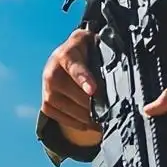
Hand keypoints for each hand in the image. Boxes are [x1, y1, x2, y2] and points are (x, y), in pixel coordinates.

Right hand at [41, 28, 100, 148]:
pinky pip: (58, 116)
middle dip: (90, 103)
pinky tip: (86, 124)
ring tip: (100, 121)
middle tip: (108, 110)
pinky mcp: (45, 102)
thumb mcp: (93, 42)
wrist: (64, 53)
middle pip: (72, 92)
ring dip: (83, 116)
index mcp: (67, 54)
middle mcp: (52, 72)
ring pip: (65, 107)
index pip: (75, 68)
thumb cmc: (83, 48)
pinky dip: (73, 122)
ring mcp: (47, 89)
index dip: (84, 80)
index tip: (93, 90)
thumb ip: (104, 49)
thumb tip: (121, 62)